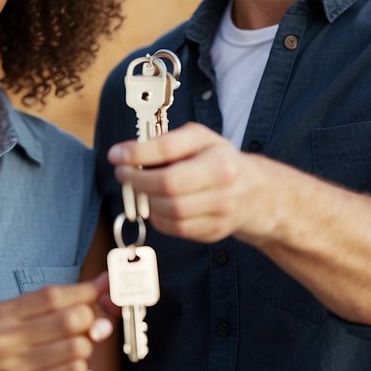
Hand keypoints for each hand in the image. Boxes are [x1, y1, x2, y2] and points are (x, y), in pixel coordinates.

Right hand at [0, 275, 112, 370]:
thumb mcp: (12, 315)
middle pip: (70, 324)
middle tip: (87, 331)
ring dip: (85, 359)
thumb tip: (104, 285)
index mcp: (4, 313)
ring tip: (76, 357)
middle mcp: (5, 340)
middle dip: (90, 325)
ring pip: (75, 361)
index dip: (86, 292)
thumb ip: (54, 303)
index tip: (105, 291)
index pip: (53, 296)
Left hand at [108, 121, 276, 244]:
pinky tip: (157, 205)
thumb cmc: (218, 160)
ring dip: (147, 201)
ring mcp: (220, 211)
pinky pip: (175, 229)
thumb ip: (165, 142)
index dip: (137, 154)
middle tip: (124, 174)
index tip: (116, 155)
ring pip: (169, 211)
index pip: (169, 152)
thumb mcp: (198, 139)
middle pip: (168, 186)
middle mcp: (223, 184)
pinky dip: (158, 218)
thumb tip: (126, 153)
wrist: (254, 193)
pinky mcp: (213, 231)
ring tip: (141, 189)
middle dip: (138, 181)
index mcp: (218, 156)